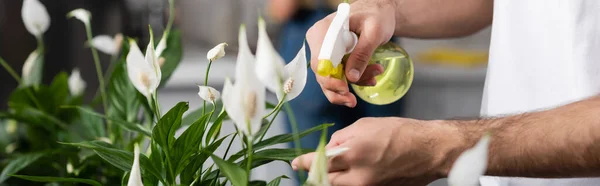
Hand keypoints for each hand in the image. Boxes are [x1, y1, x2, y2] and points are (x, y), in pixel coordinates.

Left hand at [292, 117, 462, 185]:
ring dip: (335, 177)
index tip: (295, 163)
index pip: (318, 162)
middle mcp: (358, 176)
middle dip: (318, 173)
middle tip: (316, 166)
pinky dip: (352, 180)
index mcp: (352, 154)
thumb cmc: (400, 132)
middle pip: (326, 180)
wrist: (430, 150)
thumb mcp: (365, 126)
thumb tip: (329, 148)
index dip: (303, 163)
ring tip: (339, 166)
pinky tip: (358, 170)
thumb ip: (342, 138)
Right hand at [307, 0, 395, 106]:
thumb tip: (351, 78)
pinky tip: (370, 78)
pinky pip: (339, 76)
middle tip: (353, 101)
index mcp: (323, 31)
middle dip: (340, 88)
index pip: (320, 62)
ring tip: (373, 79)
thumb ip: (362, 54)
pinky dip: (354, 80)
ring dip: (351, 85)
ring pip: (330, 79)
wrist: (378, 12)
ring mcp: (325, 51)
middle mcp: (319, 42)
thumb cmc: (376, 16)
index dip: (329, 79)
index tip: (345, 89)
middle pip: (322, 74)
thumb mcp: (374, 32)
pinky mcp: (334, 59)